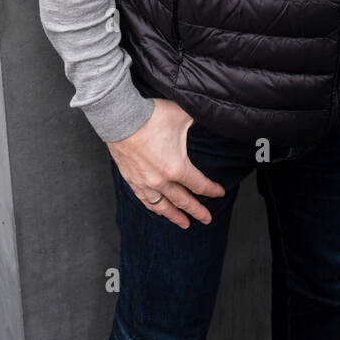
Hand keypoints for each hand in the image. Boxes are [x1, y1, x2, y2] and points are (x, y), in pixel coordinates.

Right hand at [107, 99, 225, 228]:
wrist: (120, 118)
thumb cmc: (150, 117)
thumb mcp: (182, 116)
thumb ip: (196, 119)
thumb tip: (205, 115)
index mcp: (177, 168)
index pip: (199, 185)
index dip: (211, 190)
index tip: (218, 192)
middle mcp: (161, 180)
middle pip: (184, 201)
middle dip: (197, 211)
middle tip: (206, 219)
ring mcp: (145, 182)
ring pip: (163, 206)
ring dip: (175, 216)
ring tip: (184, 224)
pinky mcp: (131, 180)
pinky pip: (145, 200)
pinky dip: (154, 208)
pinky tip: (158, 211)